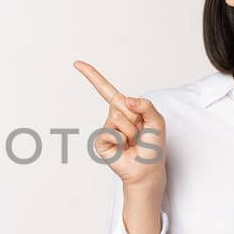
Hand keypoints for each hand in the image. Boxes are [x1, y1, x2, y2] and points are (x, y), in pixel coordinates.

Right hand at [72, 60, 166, 185]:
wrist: (147, 170)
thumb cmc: (153, 146)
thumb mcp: (157, 121)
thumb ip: (145, 105)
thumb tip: (125, 100)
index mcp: (125, 109)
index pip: (106, 89)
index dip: (92, 76)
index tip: (77, 63)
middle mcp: (114, 117)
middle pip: (119, 103)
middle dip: (135, 117)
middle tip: (140, 132)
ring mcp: (106, 129)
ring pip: (117, 118)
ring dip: (131, 131)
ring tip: (133, 142)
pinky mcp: (100, 142)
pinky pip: (110, 132)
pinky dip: (121, 140)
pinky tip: (124, 148)